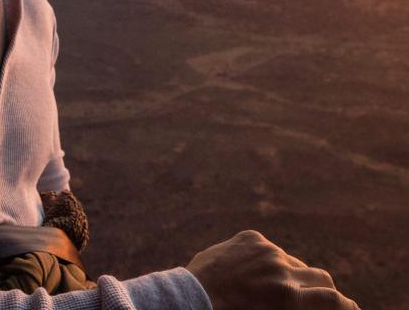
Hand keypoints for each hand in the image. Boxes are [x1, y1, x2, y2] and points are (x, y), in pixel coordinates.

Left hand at [186, 230, 358, 309]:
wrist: (194, 298)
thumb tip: (314, 304)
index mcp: (291, 298)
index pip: (336, 300)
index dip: (345, 307)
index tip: (347, 309)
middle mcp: (282, 270)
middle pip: (322, 278)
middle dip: (322, 292)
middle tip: (314, 302)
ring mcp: (266, 250)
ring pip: (294, 263)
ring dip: (292, 276)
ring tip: (272, 290)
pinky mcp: (250, 237)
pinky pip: (270, 249)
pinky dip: (269, 261)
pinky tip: (253, 273)